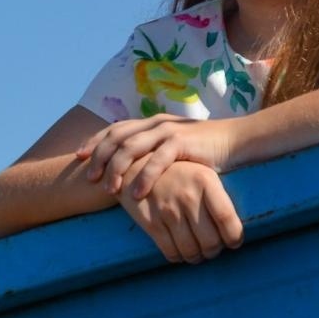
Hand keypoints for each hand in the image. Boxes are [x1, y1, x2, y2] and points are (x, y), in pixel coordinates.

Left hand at [78, 114, 237, 198]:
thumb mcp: (173, 149)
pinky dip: (144, 177)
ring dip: (117, 169)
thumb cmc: (205, 150)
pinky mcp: (183, 142)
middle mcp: (156, 123)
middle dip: (100, 157)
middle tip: (89, 177)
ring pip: (133, 148)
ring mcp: (168, 130)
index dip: (95, 141)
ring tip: (109, 190)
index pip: (115, 129)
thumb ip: (153, 153)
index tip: (79, 157)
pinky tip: (135, 194)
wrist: (239, 142)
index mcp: (151, 123)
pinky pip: (157, 160)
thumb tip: (131, 170)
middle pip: (118, 137)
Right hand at [117, 159, 243, 262]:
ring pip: (191, 250)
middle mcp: (188, 196)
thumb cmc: (178, 174)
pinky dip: (178, 257)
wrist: (136, 166)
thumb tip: (235, 230)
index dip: (234, 238)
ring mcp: (168, 210)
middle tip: (213, 248)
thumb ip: (218, 198)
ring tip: (198, 252)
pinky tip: (181, 251)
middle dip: (215, 251)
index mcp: (205, 181)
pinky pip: (170, 251)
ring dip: (197, 257)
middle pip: (211, 240)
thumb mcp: (201, 174)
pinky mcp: (151, 222)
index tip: (234, 242)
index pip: (227, 220)